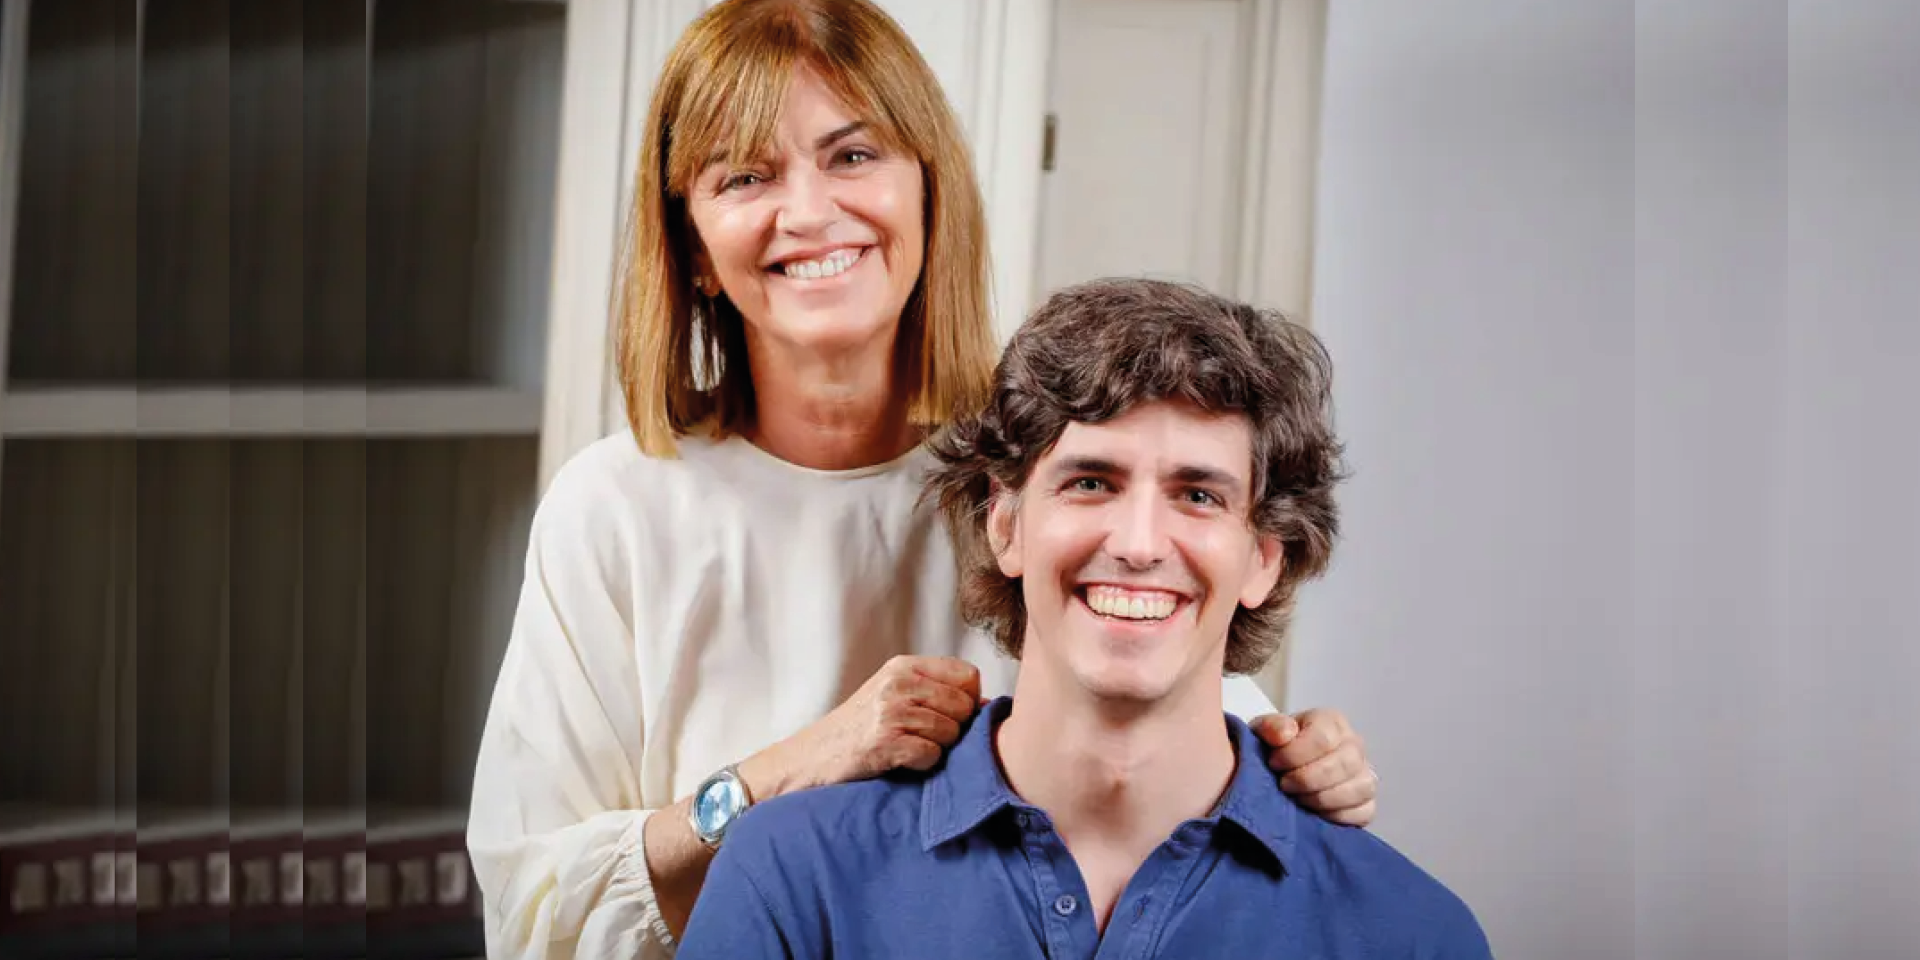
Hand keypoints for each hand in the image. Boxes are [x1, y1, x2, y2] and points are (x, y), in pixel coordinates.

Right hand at [757, 656, 982, 795]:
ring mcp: (889, 711)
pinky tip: (900, 762)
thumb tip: (990, 707)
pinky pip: (931, 755)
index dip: (969, 701)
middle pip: (964, 706)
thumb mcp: (893, 696)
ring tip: (908, 750)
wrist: (808, 759)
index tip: (949, 717)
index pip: (968, 675)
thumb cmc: (858, 732)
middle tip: (926, 739)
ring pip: (951, 732)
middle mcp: (898, 682)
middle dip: (954, 729)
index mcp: (904, 666)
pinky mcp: (883, 741)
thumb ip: (935, 693)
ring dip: (937, 749)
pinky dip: (921, 765)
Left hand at [1250, 708, 1377, 826]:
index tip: (1274, 763)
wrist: (1281, 769)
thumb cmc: (1276, 747)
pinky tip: (1315, 813)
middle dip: (1308, 779)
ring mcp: (1364, 774)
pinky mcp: (1366, 803)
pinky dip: (1339, 816)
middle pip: (1345, 763)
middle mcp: (1354, 746)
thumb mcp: (1266, 732)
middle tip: (1284, 784)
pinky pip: (1365, 812)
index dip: (1295, 754)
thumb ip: (1271, 726)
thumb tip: (1284, 734)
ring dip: (1324, 799)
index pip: (1323, 738)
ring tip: (1298, 799)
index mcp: (1332, 722)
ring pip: (1361, 788)